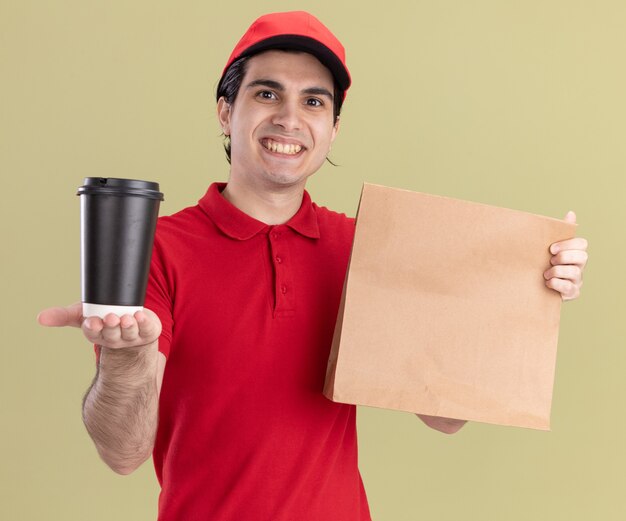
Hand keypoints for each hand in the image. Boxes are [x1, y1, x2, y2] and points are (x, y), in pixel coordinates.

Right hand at [37, 302, 161, 348]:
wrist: (130, 321)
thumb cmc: (102, 317)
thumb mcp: (82, 314)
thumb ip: (62, 315)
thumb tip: (40, 318)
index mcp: (98, 334)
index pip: (94, 334)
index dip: (94, 329)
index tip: (93, 322)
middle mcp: (115, 338)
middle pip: (112, 334)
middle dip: (111, 327)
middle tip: (111, 318)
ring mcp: (132, 337)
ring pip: (130, 333)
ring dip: (129, 326)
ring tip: (127, 318)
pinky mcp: (148, 332)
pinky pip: (147, 329)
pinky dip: (145, 323)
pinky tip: (141, 316)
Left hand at [544, 211, 587, 300]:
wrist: (534, 284)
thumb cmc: (543, 262)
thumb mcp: (548, 247)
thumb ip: (559, 232)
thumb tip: (571, 213)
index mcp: (575, 252)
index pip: (582, 243)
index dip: (568, 244)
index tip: (551, 248)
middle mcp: (580, 265)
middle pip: (583, 257)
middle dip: (565, 257)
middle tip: (550, 260)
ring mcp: (577, 280)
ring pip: (575, 273)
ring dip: (557, 271)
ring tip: (546, 274)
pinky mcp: (572, 293)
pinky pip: (569, 288)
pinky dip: (557, 284)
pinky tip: (548, 283)